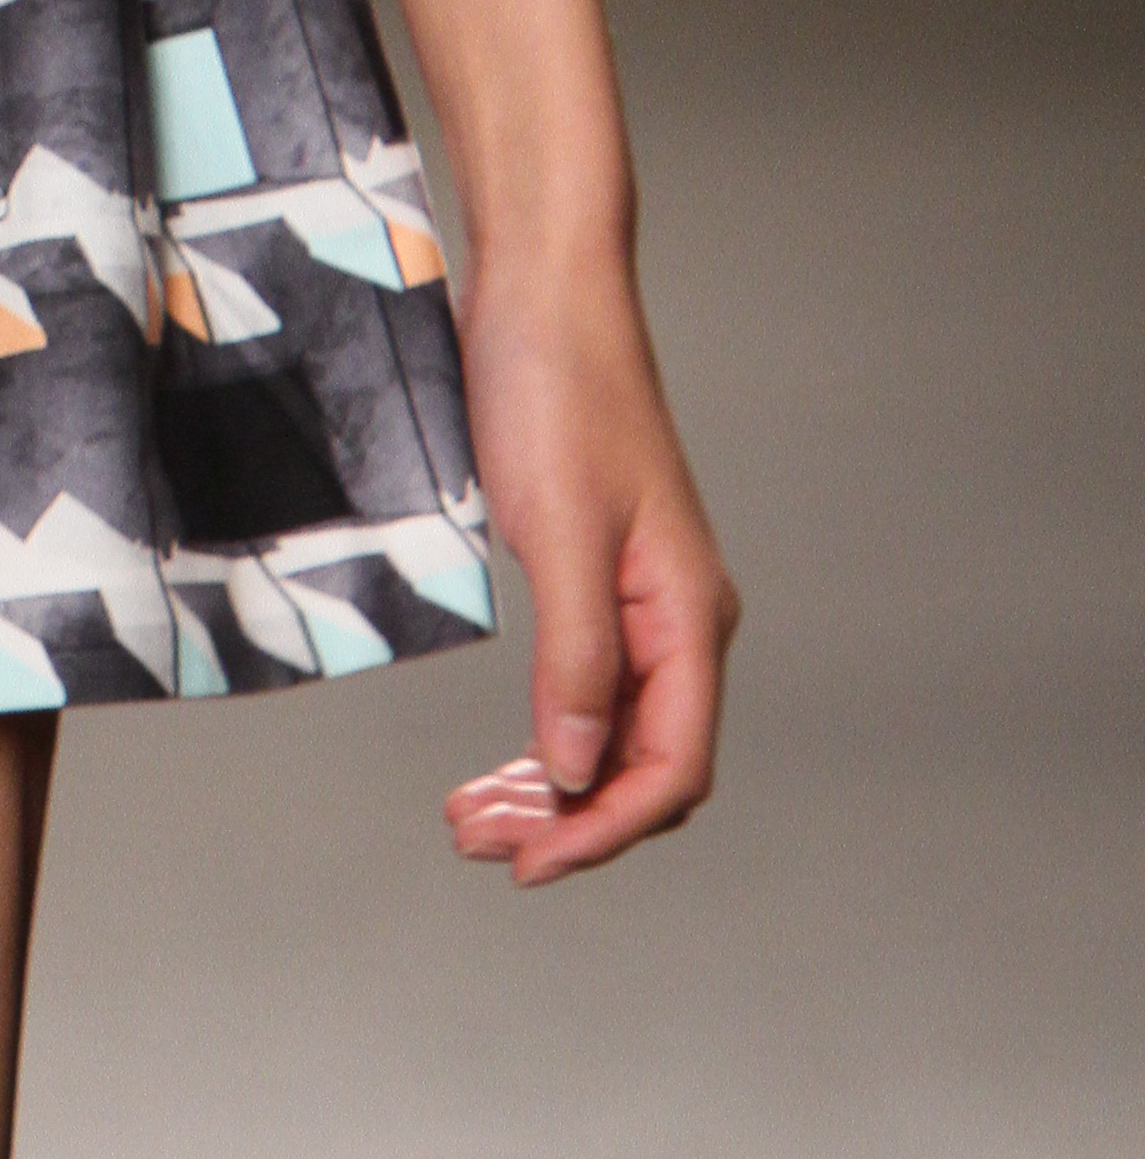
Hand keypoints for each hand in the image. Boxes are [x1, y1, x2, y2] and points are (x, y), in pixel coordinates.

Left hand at [446, 256, 737, 882]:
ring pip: (608, 733)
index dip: (602, 831)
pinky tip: (503, 760)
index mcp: (687, 617)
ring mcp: (638, 601)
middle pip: (640, 766)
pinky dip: (542, 735)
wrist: (540, 292)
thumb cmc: (557, 391)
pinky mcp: (596, 577)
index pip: (668, 769)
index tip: (528, 866)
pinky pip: (585, 687)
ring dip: (548, 787)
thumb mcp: (561, 528)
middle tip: (475, 843)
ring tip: (471, 818)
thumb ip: (577, 655)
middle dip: (564, 820)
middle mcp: (677, 621)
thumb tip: (573, 769)